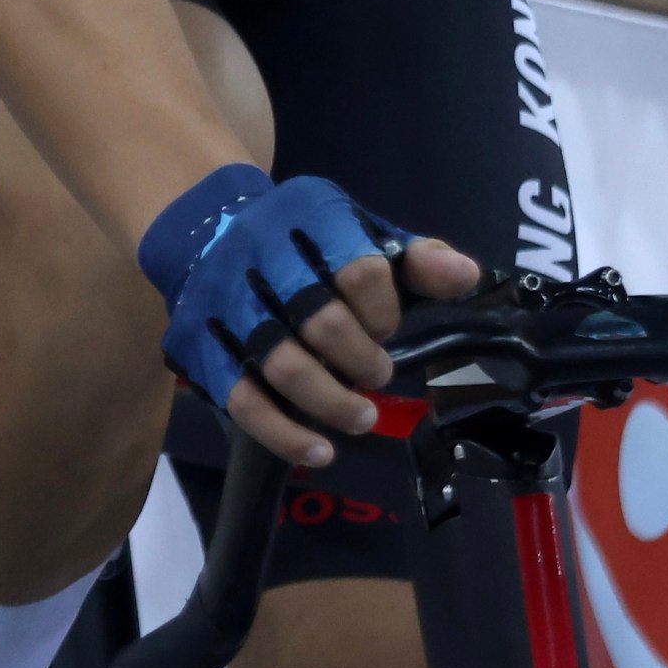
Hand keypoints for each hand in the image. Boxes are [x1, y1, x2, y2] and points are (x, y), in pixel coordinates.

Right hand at [137, 167, 482, 470]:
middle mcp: (259, 253)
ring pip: (282, 364)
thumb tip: (468, 276)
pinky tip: (319, 452)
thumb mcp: (360, 233)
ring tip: (362, 417)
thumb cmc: (303, 245)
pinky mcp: (199, 346)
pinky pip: (241, 399)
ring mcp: (225, 302)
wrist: (205, 233)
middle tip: (379, 375)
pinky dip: (283, 433)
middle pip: (320, 319)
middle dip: (361, 359)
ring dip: (330, 401)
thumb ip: (416, 259)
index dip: (384, 312)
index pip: (360, 271)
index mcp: (308, 215)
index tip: (387, 328)